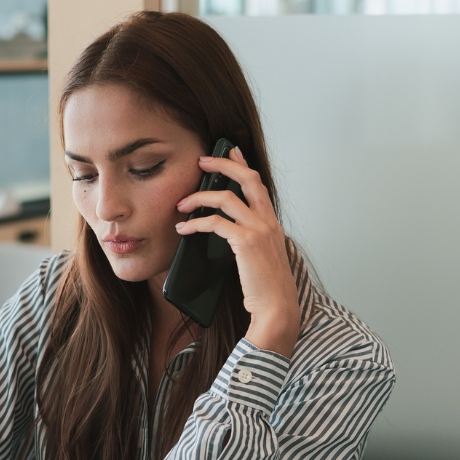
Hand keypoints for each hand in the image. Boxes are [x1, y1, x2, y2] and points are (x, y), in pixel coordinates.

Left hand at [174, 147, 300, 357]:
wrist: (277, 309)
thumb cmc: (267, 290)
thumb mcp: (260, 259)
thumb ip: (249, 242)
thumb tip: (226, 234)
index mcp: (272, 223)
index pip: (258, 184)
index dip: (243, 164)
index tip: (230, 150)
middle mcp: (268, 221)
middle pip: (247, 178)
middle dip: (223, 164)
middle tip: (201, 161)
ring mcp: (259, 230)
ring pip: (226, 198)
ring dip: (199, 197)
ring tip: (181, 204)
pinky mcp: (246, 242)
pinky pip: (215, 222)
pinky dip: (196, 223)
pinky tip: (184, 228)